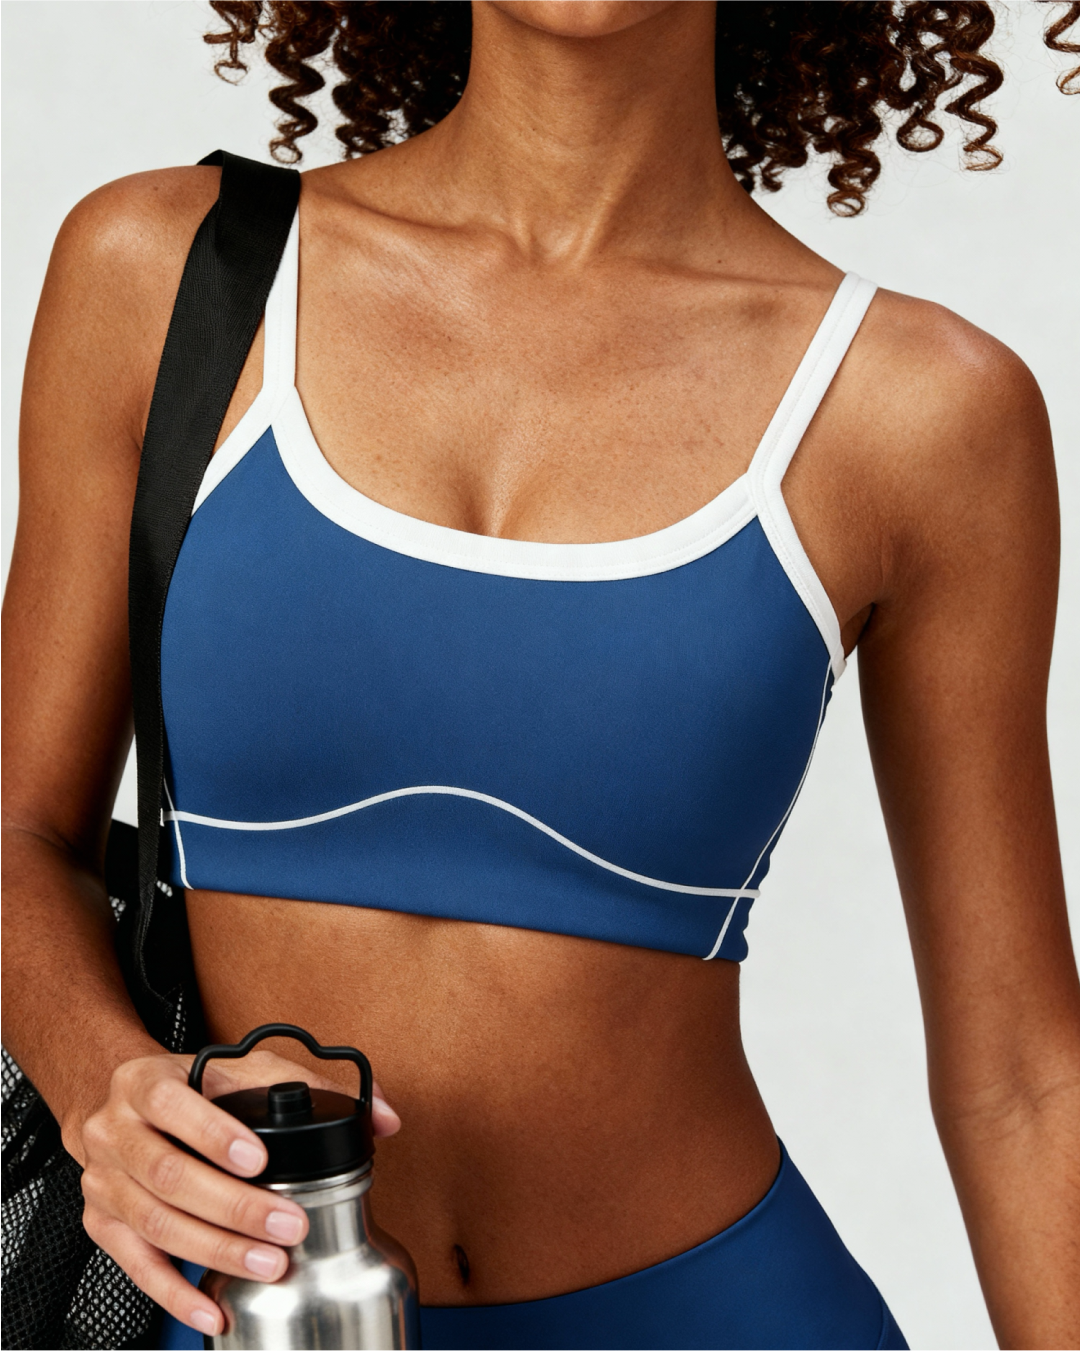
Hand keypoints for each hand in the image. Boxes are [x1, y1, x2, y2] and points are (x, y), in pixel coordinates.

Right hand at [74, 1048, 400, 1336]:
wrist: (115, 1102)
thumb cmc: (188, 1086)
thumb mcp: (241, 1067)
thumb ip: (313, 1083)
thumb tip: (383, 1117)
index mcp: (147, 1083)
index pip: (175, 1105)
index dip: (215, 1134)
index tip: (260, 1159)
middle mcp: (116, 1132)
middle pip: (167, 1175)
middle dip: (233, 1207)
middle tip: (288, 1226)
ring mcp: (105, 1181)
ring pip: (155, 1224)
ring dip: (215, 1251)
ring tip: (269, 1265)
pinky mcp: (102, 1224)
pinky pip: (136, 1267)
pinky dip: (175, 1294)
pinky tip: (214, 1306)